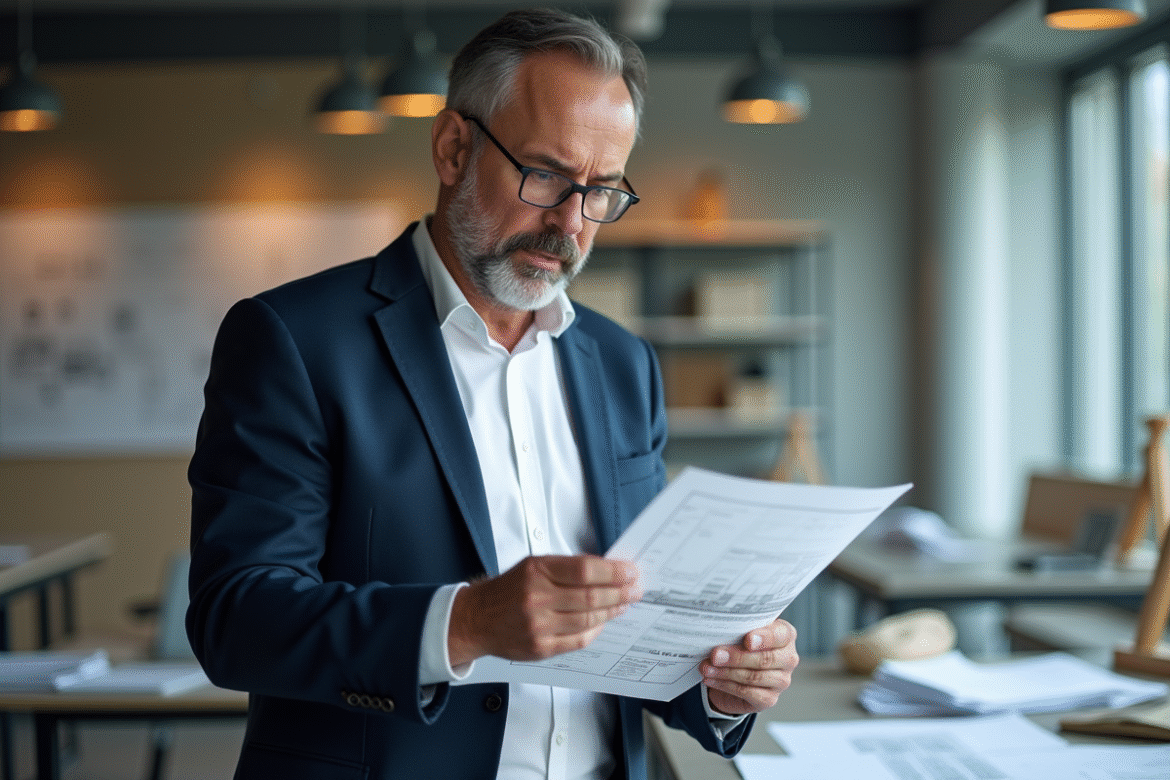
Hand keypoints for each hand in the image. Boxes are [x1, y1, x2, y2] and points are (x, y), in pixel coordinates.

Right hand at [448, 555, 641, 666]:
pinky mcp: (540, 648)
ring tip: (624, 604)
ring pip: (588, 619)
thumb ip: (566, 568)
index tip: (630, 571)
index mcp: (537, 571)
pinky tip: (603, 621)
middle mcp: (537, 598)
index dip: (613, 571)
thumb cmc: (509, 589)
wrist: (477, 619)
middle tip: (636, 589)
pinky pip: (579, 640)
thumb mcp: (533, 566)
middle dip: (620, 592)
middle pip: (591, 596)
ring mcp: (538, 625)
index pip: (585, 570)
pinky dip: (596, 629)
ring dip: (612, 611)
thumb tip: (606, 570)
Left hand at [700, 619, 797, 714]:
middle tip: (715, 655)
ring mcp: (781, 681)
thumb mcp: (741, 631)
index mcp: (785, 636)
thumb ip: (738, 629)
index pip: (781, 635)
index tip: (747, 640)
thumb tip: (720, 634)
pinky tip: (711, 679)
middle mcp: (788, 658)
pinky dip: (725, 685)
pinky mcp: (769, 699)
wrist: (736, 671)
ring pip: (754, 677)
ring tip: (707, 667)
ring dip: (726, 672)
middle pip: (765, 659)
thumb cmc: (741, 643)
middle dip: (737, 657)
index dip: (764, 638)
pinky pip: (746, 692)